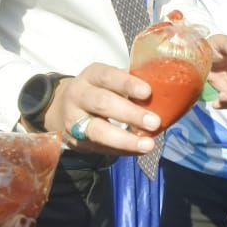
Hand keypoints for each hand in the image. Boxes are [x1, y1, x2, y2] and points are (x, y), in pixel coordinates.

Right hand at [43, 63, 157, 155]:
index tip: (147, 92)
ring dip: (125, 140)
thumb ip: (129, 85)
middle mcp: (78, 95)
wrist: (61, 108)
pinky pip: (101, 148)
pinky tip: (138, 150)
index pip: (108, 76)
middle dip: (130, 114)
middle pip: (103, 104)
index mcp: (91, 76)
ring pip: (98, 131)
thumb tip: (165, 94)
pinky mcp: (76, 141)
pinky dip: (122, 150)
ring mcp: (74, 120)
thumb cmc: (98, 91)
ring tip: (148, 145)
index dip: (127, 84)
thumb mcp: (108, 80)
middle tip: (154, 122)